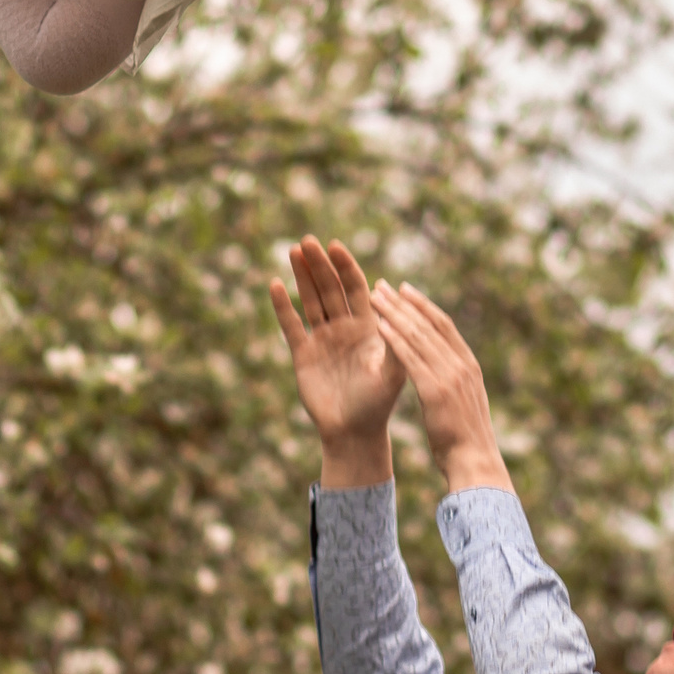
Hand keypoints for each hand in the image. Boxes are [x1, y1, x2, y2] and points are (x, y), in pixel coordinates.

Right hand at [271, 238, 404, 487]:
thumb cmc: (378, 404)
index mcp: (368, 326)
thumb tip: (397, 307)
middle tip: (308, 240)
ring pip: (310, 300)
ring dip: (302, 276)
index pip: (356, 288)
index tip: (336, 245)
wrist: (353, 433)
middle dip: (320, 264)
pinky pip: (291, 325)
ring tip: (293, 250)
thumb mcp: (394, 372)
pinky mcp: (303, 354)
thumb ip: (396, 343)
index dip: (346, 266)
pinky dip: (283, 306)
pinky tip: (276, 284)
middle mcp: (345, 328)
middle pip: (330, 288)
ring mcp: (323, 339)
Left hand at [368, 282, 514, 495]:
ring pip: (418, 335)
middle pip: (429, 324)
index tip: (405, 290)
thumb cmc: (465, 438)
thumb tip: (441, 368)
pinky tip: (379, 326)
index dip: (423, 305)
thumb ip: (454, 380)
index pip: (444, 325)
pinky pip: (411, 358)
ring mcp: (450, 376)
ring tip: (374, 297)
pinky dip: (394, 339)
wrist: (475, 462)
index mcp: (469, 365)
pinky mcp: (435, 390)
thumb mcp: (464, 401)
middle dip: (403, 302)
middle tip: (382, 285)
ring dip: (394, 313)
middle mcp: (461, 365)